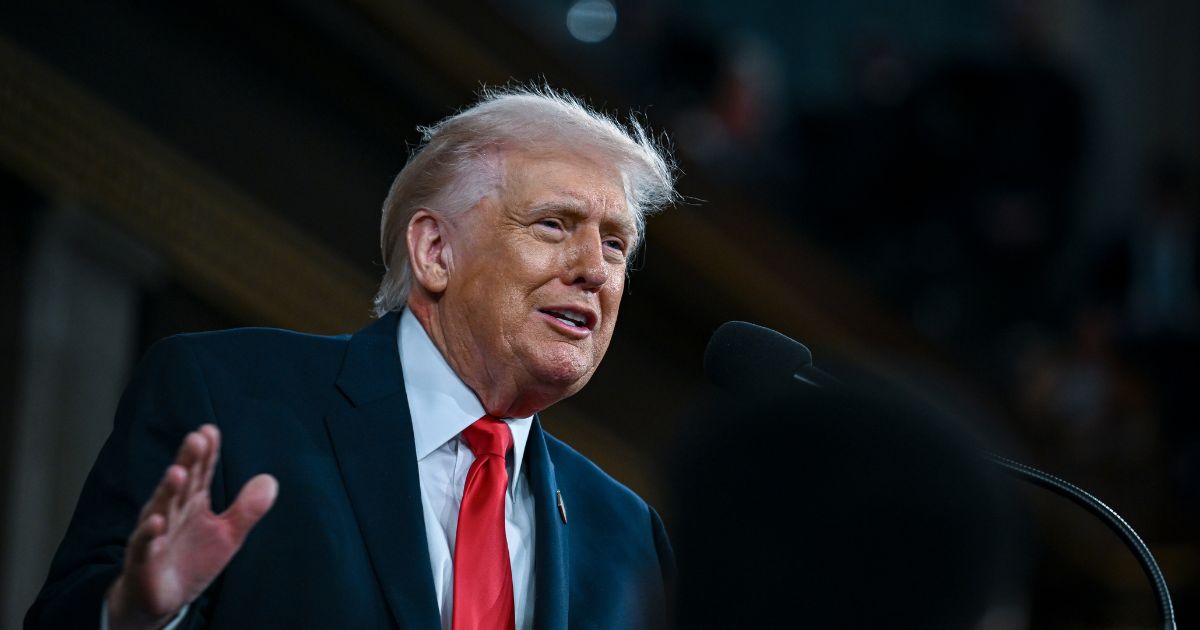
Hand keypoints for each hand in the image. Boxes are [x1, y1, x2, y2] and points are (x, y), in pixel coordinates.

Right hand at [106, 424, 277, 629]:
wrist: (161, 599)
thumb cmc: (192, 560)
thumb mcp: (228, 534)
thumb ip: (247, 508)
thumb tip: (270, 479)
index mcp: (192, 502)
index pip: (200, 472)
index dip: (206, 453)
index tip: (210, 430)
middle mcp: (171, 512)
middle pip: (181, 483)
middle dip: (188, 461)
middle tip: (196, 438)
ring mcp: (155, 535)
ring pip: (160, 508)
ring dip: (168, 491)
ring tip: (178, 472)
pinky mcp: (143, 560)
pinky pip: (144, 545)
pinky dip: (149, 533)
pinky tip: (157, 520)